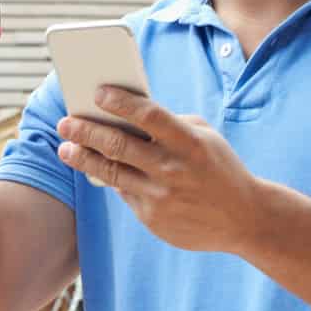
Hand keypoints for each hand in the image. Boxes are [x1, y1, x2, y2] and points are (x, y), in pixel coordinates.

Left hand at [57, 88, 269, 255]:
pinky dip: (111, 179)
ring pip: (111, 173)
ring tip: (65, 148)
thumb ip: (170, 126)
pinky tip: (96, 169)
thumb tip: (126, 117)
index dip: (120, 102)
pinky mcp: (153, 218)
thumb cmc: (219, 168)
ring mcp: (161, 196)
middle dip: (86, 132)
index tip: (97, 92)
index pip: (149, 115)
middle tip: (65, 122)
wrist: (245, 218)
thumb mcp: (205, 138)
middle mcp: (173, 169)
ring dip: (84, 158)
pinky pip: (124, 193)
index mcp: (190, 142)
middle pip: (119, 146)